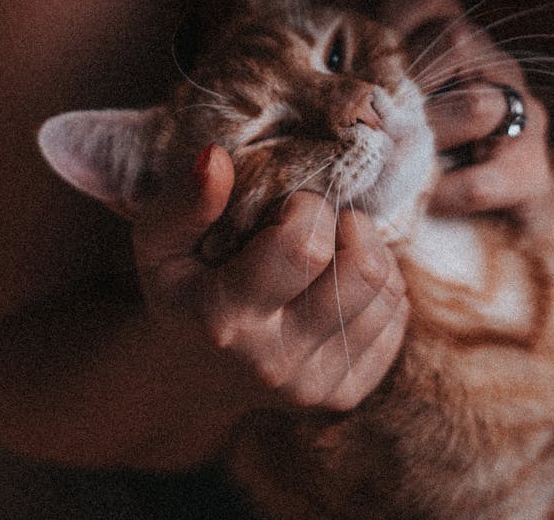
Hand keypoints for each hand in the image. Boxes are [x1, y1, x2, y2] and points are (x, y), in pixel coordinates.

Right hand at [133, 147, 408, 414]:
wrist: (188, 374)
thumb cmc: (180, 288)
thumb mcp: (159, 242)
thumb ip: (185, 200)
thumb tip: (216, 157)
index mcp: (225, 319)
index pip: (306, 245)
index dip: (308, 208)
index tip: (287, 208)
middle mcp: (275, 362)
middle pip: (365, 271)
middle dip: (352, 227)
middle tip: (322, 223)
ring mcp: (314, 387)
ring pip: (389, 293)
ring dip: (370, 253)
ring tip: (333, 249)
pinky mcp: (343, 396)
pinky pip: (395, 321)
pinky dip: (379, 290)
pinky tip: (341, 282)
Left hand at [379, 0, 551, 219]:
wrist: (510, 191)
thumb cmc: (442, 125)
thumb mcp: (410, 76)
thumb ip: (377, 30)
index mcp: (459, 35)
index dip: (389, 8)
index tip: (353, 41)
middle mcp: (496, 64)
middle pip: (456, 41)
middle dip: (406, 76)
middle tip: (363, 111)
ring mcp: (522, 116)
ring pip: (480, 104)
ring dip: (424, 136)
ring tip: (382, 158)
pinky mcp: (530, 171)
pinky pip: (483, 180)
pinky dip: (441, 194)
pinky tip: (412, 202)